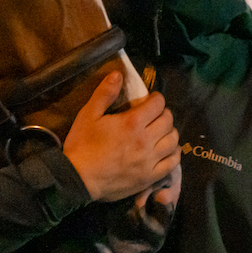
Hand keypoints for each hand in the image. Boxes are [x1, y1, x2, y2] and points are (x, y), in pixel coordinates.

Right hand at [62, 72, 179, 201]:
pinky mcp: (150, 177)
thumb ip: (104, 93)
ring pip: (173, 141)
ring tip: (161, 132)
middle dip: (163, 114)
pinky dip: (173, 154)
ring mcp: (150, 161)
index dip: (156, 99)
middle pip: (168, 121)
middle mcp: (146, 140)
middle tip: (155, 115)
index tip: (150, 100)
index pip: (158, 104)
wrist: (78, 178)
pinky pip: (172, 163)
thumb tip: (118, 74)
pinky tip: (167, 151)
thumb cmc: (82, 145)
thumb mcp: (88, 114)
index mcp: (132, 122)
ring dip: (169, 133)